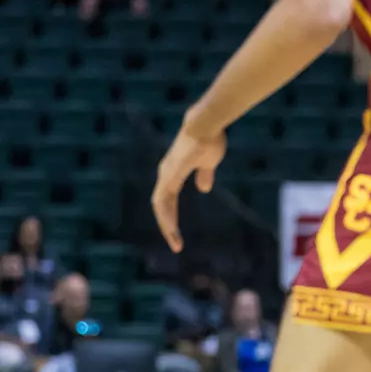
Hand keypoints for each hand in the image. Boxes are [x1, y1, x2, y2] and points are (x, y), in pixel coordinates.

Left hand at [152, 119, 226, 252]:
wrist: (206, 126)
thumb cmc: (209, 140)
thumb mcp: (208, 163)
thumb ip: (204, 175)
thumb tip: (203, 188)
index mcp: (173, 173)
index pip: (168, 199)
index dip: (173, 215)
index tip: (179, 232)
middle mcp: (166, 174)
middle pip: (161, 206)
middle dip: (168, 226)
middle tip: (176, 244)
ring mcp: (166, 175)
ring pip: (160, 206)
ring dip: (166, 226)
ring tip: (175, 243)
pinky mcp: (169, 176)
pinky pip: (163, 201)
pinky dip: (166, 217)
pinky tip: (171, 229)